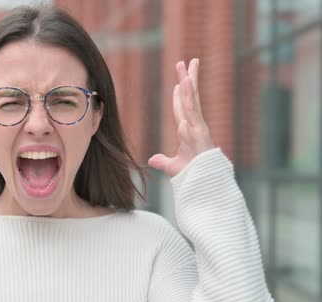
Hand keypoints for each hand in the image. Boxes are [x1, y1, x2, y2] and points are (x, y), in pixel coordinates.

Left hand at [148, 58, 214, 176]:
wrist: (203, 183)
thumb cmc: (193, 175)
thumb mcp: (173, 167)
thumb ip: (163, 162)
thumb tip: (152, 160)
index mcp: (187, 131)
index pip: (181, 109)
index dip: (180, 95)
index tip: (178, 83)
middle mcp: (193, 125)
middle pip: (189, 98)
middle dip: (187, 80)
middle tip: (184, 63)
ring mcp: (197, 125)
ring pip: (191, 98)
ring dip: (188, 80)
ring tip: (187, 63)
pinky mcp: (199, 128)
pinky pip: (192, 108)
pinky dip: (189, 94)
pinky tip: (185, 81)